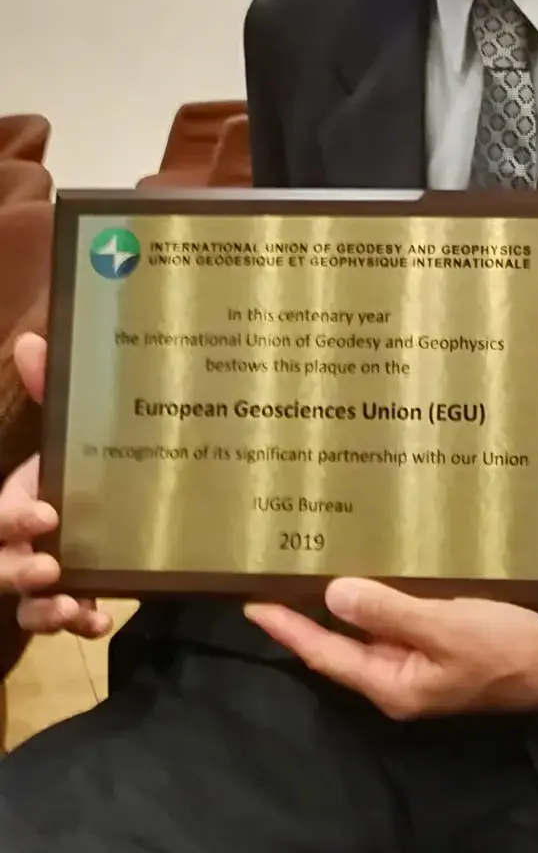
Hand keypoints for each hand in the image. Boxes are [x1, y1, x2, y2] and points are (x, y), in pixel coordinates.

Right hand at [0, 333, 110, 638]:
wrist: (100, 500)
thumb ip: (48, 391)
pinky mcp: (65, 596)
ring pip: (24, 603)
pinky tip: (99, 621)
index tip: (47, 514)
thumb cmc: (69, 464)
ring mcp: (36, 574)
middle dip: (15, 571)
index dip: (11, 520)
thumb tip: (31, 339)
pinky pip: (61, 618)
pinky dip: (78, 622)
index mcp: (12, 500)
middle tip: (50, 569)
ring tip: (72, 608)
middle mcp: (16, 542)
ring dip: (44, 610)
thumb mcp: (60, 432)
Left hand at [245, 578, 537, 719]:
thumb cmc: (498, 648)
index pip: (324, 654)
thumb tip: (333, 594)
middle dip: (303, 616)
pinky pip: (387, 623)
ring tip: (306, 572)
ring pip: (361, 632)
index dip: (287, 629)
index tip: (252, 604)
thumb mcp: (443, 626)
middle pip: (336, 646)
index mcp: (391, 683)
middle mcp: (394, 678)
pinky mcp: (430, 646)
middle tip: (273, 578)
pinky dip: (369, 600)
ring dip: (335, 605)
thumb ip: (389, 611)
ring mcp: (412, 664)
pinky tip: (362, 574)